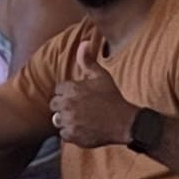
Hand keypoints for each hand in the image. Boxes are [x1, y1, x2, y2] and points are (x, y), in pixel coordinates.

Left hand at [47, 26, 139, 150]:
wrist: (124, 122)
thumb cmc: (112, 98)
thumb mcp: (101, 76)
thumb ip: (88, 60)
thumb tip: (83, 43)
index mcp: (71, 88)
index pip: (58, 90)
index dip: (68, 93)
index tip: (79, 97)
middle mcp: (66, 104)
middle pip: (54, 105)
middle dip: (64, 106)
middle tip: (79, 109)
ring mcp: (68, 120)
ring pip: (57, 120)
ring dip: (66, 120)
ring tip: (81, 119)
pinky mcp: (72, 135)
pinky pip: (63, 134)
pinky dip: (71, 133)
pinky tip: (83, 128)